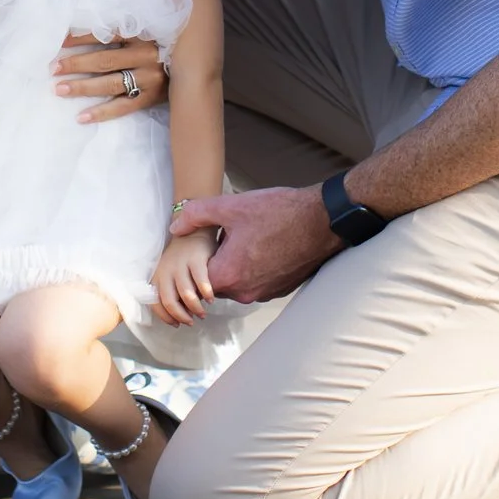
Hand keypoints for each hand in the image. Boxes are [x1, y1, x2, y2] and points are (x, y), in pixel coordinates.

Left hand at [52, 34, 165, 123]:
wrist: (192, 68)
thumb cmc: (160, 45)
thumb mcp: (145, 31)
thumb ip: (123, 29)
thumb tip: (80, 26)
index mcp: (143, 34)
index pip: (106, 34)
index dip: (81, 37)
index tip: (58, 41)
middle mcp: (147, 55)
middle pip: (104, 59)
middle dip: (76, 64)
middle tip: (53, 68)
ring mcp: (150, 78)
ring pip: (110, 84)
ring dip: (82, 87)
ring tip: (59, 89)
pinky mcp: (151, 98)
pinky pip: (123, 107)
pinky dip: (101, 113)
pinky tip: (81, 117)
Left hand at [152, 228, 217, 325]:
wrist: (193, 231)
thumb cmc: (182, 259)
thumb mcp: (169, 274)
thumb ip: (172, 292)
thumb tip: (179, 316)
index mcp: (156, 276)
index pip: (156, 304)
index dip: (167, 318)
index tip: (177, 324)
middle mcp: (165, 271)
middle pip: (170, 302)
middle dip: (181, 316)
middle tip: (191, 322)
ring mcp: (180, 264)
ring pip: (186, 295)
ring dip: (195, 308)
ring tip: (203, 313)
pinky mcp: (196, 259)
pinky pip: (201, 282)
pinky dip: (207, 294)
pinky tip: (211, 299)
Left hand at [170, 187, 338, 303]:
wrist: (323, 220)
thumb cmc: (279, 213)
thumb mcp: (231, 206)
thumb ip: (197, 215)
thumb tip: (175, 227)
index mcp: (229, 275)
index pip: (195, 279)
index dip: (195, 259)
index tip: (203, 242)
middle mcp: (245, 292)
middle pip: (215, 283)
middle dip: (214, 262)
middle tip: (223, 236)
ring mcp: (265, 293)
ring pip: (236, 282)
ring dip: (235, 265)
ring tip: (245, 238)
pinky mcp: (280, 290)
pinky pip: (256, 282)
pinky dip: (254, 268)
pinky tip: (262, 245)